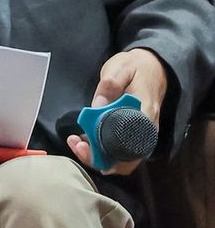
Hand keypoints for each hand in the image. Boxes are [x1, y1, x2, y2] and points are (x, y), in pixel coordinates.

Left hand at [66, 48, 167, 175]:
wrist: (153, 67)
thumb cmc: (136, 67)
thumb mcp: (121, 68)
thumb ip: (110, 85)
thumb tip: (97, 105)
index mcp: (145, 116)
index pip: (129, 149)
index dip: (105, 155)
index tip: (83, 144)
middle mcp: (146, 131)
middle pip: (124, 160)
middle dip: (96, 158)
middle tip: (75, 143)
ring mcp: (140, 133)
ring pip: (120, 158)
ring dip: (96, 155)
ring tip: (76, 141)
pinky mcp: (133, 131)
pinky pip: (119, 149)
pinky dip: (101, 149)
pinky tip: (86, 138)